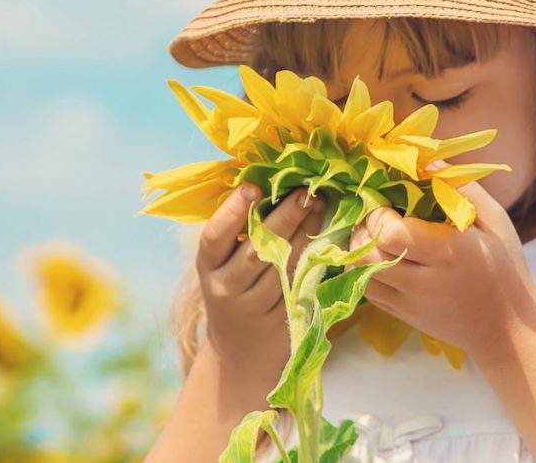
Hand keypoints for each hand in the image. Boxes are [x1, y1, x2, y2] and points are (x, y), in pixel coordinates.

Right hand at [196, 184, 324, 379]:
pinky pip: (302, 283)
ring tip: (321, 207)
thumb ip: (237, 234)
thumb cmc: (236, 292)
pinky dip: (316, 259)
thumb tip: (265, 182)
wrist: (243, 354)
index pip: (214, 237)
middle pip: (258, 249)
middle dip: (285, 216)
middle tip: (306, 192)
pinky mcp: (283, 320)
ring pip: (285, 265)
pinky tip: (327, 238)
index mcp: (208, 267)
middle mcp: (226, 289)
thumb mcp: (223, 266)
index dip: (231, 212)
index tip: (252, 188)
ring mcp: (255, 308)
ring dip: (306, 233)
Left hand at [345, 177, 535, 364]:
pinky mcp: (403, 317)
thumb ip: (461, 189)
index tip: (388, 203)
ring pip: (359, 274)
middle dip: (362, 228)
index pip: (391, 234)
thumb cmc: (505, 268)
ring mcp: (411, 304)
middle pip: (366, 254)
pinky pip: (368, 291)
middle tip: (375, 216)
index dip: (379, 214)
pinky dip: (364, 269)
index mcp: (449, 254)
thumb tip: (427, 162)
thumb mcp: (494, 222)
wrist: (508, 328)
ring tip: (374, 235)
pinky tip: (381, 256)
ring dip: (358, 249)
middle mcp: (425, 283)